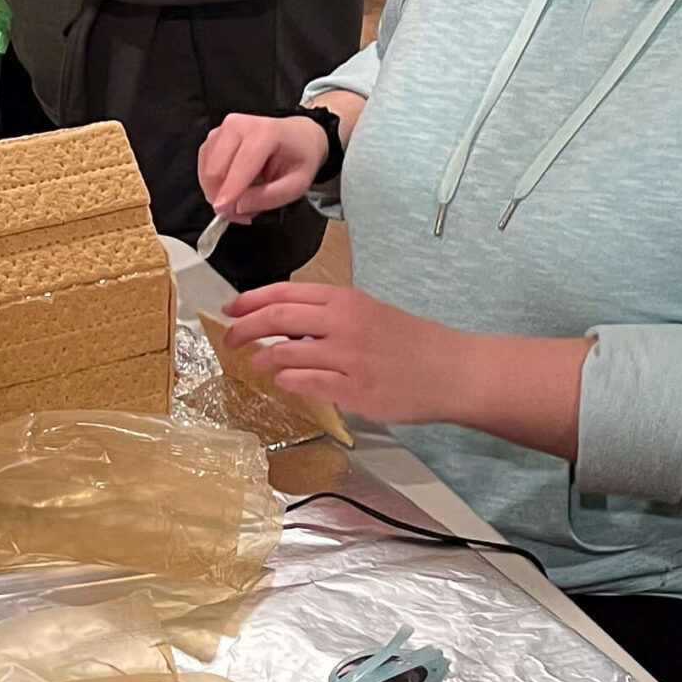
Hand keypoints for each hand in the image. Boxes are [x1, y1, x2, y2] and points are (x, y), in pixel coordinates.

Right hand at [198, 111, 327, 220]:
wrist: (297, 136)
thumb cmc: (299, 158)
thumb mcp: (297, 184)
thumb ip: (270, 197)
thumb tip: (238, 207)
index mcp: (264, 132)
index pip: (241, 165)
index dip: (230, 191)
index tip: (223, 211)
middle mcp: (238, 125)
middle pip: (216, 169)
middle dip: (221, 196)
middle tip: (238, 213)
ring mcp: (223, 130)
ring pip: (206, 170)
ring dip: (217, 192)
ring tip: (239, 200)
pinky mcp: (213, 137)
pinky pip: (204, 168)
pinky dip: (213, 185)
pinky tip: (230, 188)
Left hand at [215, 283, 464, 424]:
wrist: (453, 370)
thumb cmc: (412, 343)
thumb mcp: (370, 313)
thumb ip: (329, 315)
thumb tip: (285, 322)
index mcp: (346, 300)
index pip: (285, 292)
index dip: (250, 300)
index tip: (230, 309)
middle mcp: (344, 323)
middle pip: (276, 318)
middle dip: (243, 328)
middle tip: (228, 338)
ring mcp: (348, 356)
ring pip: (285, 351)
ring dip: (261, 358)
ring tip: (254, 363)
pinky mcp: (353, 389)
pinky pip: (305, 382)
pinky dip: (286, 380)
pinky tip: (282, 380)